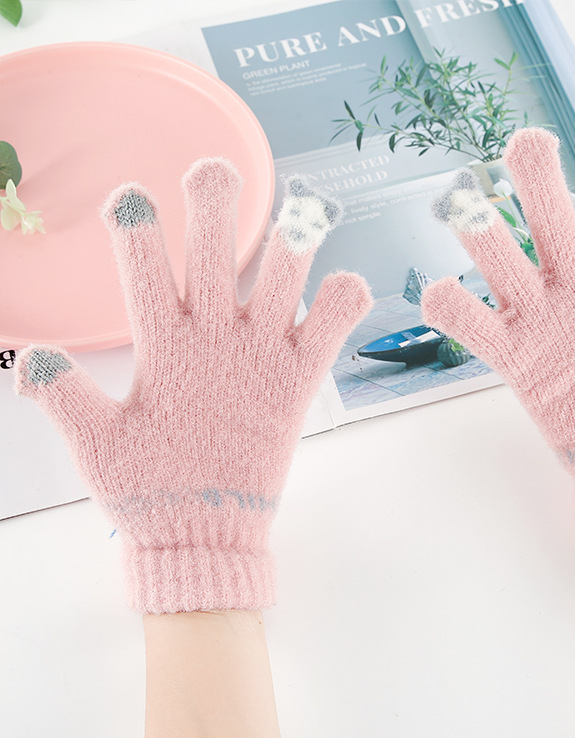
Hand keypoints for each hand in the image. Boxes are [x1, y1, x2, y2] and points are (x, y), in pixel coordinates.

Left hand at [15, 159, 371, 610]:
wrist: (201, 532)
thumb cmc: (145, 491)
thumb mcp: (101, 446)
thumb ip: (70, 400)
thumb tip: (28, 356)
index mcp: (161, 343)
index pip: (148, 274)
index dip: (139, 234)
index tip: (130, 198)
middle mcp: (211, 336)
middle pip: (218, 258)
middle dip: (216, 214)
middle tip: (213, 173)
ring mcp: (256, 354)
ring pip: (279, 284)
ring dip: (292, 249)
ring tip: (304, 215)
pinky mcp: (295, 381)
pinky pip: (325, 334)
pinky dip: (342, 307)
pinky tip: (347, 288)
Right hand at [422, 123, 574, 547]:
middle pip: (549, 224)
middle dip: (538, 184)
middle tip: (526, 144)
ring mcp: (541, 323)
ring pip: (503, 264)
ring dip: (483, 233)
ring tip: (462, 200)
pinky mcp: (516, 359)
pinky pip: (476, 329)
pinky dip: (452, 311)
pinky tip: (441, 292)